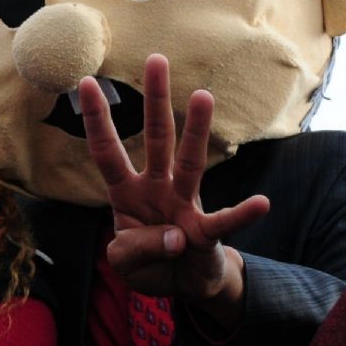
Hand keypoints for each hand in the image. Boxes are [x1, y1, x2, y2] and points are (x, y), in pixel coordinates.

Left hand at [79, 54, 269, 325]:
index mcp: (127, 193)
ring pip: (190, 162)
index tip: (85, 82)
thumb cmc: (150, 263)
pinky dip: (242, 215)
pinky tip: (261, 203)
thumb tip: (173, 236)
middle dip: (155, 100)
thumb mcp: (123, 262)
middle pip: (155, 138)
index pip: (106, 151)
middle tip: (155, 58)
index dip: (96, 120)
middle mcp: (157, 188)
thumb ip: (132, 249)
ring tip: (203, 96)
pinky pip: (225, 222)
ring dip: (196, 130)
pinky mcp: (207, 233)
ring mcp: (185, 206)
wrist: (184, 286)